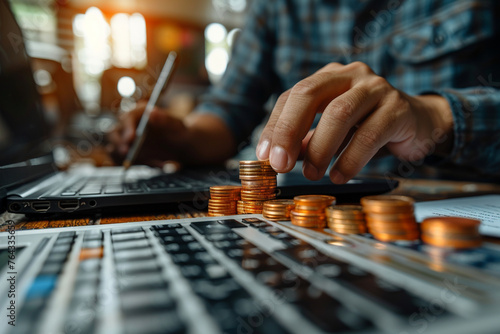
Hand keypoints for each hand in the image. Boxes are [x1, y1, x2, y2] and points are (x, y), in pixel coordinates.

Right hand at [107, 102, 188, 166]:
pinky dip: (136, 165)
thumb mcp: (177, 126)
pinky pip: (122, 161)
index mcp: (139, 112)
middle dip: (118, 144)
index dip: (127, 127)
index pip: (127, 117)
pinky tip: (156, 164)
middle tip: (127, 153)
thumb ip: (166, 119)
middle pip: (114, 133)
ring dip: (128, 157)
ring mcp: (125, 139)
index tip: (131, 138)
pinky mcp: (127, 153)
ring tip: (153, 162)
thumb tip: (152, 112)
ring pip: (115, 149)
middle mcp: (129, 125)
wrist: (181, 145)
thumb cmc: (180, 132)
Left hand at [256, 62, 453, 182]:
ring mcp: (376, 88)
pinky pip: (369, 135)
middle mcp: (351, 75)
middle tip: (280, 164)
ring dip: (319, 148)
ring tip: (312, 174)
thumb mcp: (333, 131)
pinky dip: (349, 159)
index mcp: (329, 77)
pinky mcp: (398, 109)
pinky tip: (339, 175)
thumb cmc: (369, 125)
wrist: (420, 122)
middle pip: (309, 94)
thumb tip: (278, 159)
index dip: (275, 126)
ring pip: (339, 113)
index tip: (264, 156)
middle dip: (289, 130)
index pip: (292, 95)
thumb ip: (306, 140)